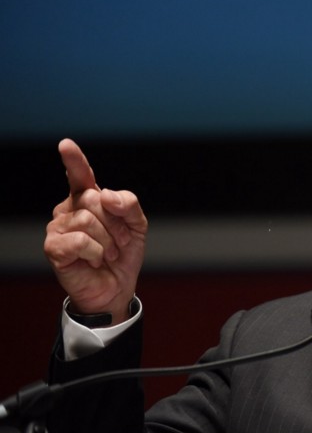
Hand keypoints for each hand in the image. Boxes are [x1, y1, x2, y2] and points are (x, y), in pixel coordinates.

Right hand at [44, 139, 147, 324]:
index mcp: (88, 200)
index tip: (66, 144)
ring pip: (88, 220)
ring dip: (108, 240)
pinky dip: (95, 252)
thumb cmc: (123, 253)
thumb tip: (106, 195)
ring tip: (108, 253)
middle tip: (121, 242)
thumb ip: (128, 204)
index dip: (74, 160)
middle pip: (95, 199)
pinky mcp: (53, 247)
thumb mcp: (137, 225)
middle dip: (116, 222)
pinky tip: (94, 260)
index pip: (81, 176)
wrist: (117, 287)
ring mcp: (58, 227)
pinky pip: (79, 240)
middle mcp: (70, 209)